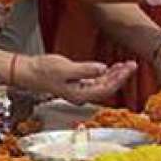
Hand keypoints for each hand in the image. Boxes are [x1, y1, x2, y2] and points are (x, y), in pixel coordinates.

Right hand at [18, 54, 136, 105]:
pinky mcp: (76, 84)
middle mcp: (81, 96)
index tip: (129, 68)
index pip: (106, 88)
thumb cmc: (42, 71)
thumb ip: (85, 70)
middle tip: (132, 64)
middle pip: (107, 88)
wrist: (28, 72)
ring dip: (115, 75)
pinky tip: (111, 68)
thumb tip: (102, 69)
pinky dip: (105, 74)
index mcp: (80, 94)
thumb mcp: (65, 68)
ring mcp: (79, 91)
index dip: (120, 78)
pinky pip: (96, 82)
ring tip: (126, 65)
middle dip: (121, 76)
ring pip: (103, 85)